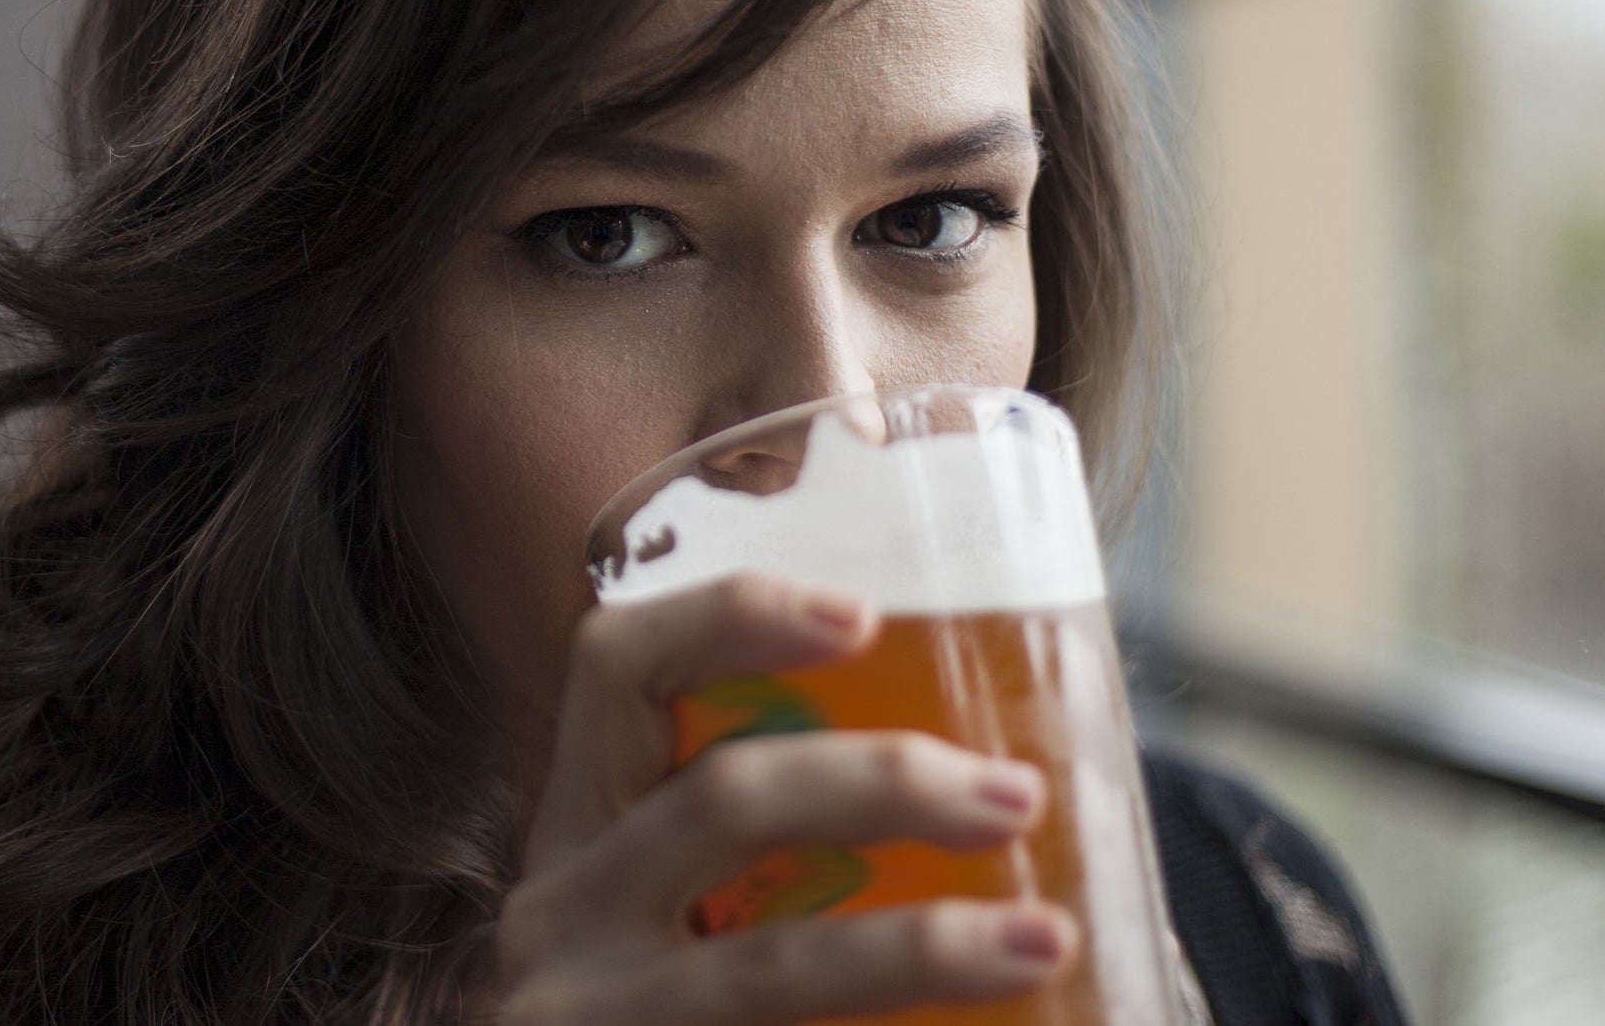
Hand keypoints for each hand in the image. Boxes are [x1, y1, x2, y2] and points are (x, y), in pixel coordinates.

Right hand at [485, 573, 1076, 1024]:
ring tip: (1042, 940)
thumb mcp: (655, 927)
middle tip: (1013, 796)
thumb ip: (773, 862)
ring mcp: (585, 1014)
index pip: (619, 674)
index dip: (728, 620)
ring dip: (921, 948)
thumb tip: (988, 806)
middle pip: (720, 800)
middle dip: (882, 783)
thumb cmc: (654, 1010)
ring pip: (769, 968)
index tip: (859, 618)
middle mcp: (562, 913)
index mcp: (580, 836)